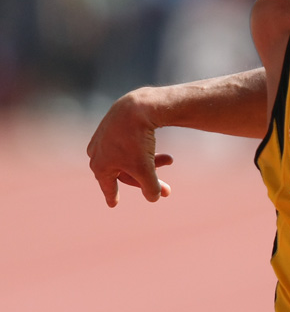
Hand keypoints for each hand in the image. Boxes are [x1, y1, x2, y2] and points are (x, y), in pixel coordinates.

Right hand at [87, 90, 172, 206]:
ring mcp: (105, 138)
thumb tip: (154, 198)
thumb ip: (150, 188)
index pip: (108, 186)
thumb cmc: (136, 142)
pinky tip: (156, 147)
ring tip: (171, 160)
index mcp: (100, 167)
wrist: (135, 107)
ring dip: (151, 162)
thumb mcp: (145, 170)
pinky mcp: (115, 125)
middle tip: (168, 191)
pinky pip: (131, 144)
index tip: (113, 204)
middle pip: (125, 172)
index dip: (113, 196)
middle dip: (148, 180)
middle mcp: (98, 153)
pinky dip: (145, 149)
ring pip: (131, 157)